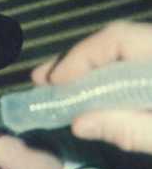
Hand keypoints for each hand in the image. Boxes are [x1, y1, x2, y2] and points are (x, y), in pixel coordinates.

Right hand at [31, 20, 151, 152]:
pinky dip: (104, 79)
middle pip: (113, 42)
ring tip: (52, 86)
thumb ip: (129, 129)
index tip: (54, 83)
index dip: (80, 57)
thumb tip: (77, 124)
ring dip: (85, 71)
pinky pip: (127, 66)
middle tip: (39, 81)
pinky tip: (85, 92)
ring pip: (118, 52)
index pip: (117, 39)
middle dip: (73, 62)